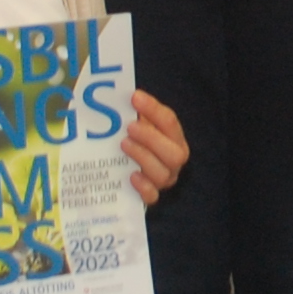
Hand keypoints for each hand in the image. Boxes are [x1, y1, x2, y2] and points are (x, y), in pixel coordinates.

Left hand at [120, 89, 188, 204]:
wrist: (127, 170)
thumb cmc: (134, 140)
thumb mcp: (136, 124)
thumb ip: (132, 112)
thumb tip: (117, 96)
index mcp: (173, 138)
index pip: (170, 122)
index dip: (153, 109)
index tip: (134, 97)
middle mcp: (173, 160)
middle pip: (175, 153)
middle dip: (152, 138)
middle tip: (130, 127)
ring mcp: (164, 179)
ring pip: (163, 174)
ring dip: (144, 157)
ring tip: (124, 145)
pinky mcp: (150, 197)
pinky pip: (152, 197)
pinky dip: (144, 187)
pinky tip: (131, 176)